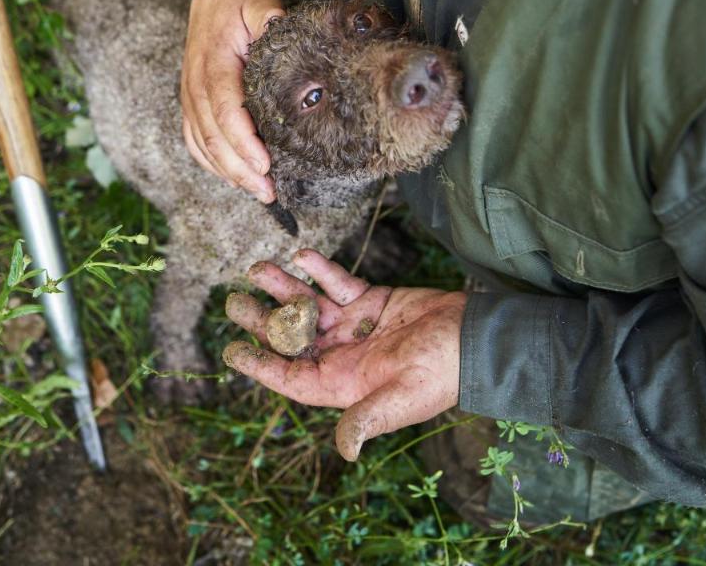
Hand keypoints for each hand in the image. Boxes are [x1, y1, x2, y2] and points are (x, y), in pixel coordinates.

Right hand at [181, 0, 283, 200]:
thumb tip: (281, 29)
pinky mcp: (191, 102)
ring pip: (203, 143)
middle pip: (213, 135)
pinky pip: (195, 140)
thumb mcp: (258, 2)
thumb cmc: (241, 2)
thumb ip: (268, 18)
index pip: (226, 107)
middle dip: (240, 169)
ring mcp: (190, 95)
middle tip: (269, 192)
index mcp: (213, 62)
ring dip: (228, 172)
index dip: (243, 140)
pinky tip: (233, 179)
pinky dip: (212, 163)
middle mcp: (196, 83)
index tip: (266, 163)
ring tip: (260, 193)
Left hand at [223, 249, 465, 459]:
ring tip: (257, 269)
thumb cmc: (442, 374)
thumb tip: (345, 449)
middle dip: (263, 319)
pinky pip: (337, 283)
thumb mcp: (403, 398)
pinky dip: (319, 270)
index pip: (291, 376)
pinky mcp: (371, 300)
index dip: (260, 364)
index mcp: (343, 385)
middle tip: (233, 300)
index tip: (231, 350)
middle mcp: (343, 355)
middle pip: (292, 336)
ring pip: (309, 304)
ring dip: (284, 288)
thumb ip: (370, 417)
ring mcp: (355, 326)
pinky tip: (301, 257)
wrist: (475, 339)